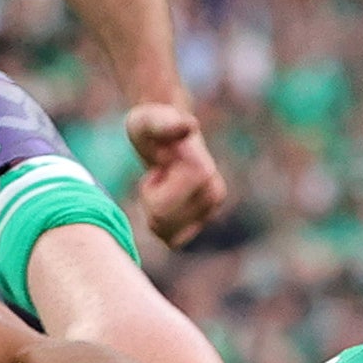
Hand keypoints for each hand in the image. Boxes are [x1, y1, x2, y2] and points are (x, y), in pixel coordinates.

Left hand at [125, 103, 227, 247]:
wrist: (164, 129)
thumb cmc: (151, 124)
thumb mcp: (149, 122)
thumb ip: (165, 125)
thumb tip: (190, 125)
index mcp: (203, 176)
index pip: (160, 212)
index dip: (149, 191)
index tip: (159, 168)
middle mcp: (214, 195)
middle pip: (163, 225)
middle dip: (152, 202)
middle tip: (159, 175)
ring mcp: (211, 210)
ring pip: (168, 236)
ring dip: (156, 212)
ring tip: (163, 184)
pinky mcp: (203, 220)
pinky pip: (173, 240)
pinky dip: (162, 224)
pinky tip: (166, 198)